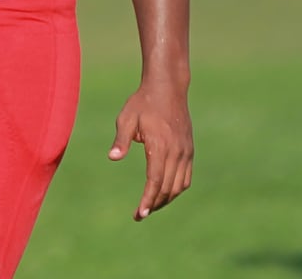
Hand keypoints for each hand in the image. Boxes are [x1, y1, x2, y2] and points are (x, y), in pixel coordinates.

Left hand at [108, 82, 192, 221]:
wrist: (167, 88)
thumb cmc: (143, 102)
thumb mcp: (127, 117)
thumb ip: (121, 139)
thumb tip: (112, 158)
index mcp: (159, 145)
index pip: (155, 180)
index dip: (147, 199)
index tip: (140, 214)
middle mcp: (175, 151)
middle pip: (167, 187)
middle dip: (154, 204)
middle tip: (140, 214)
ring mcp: (185, 151)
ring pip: (179, 185)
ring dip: (166, 199)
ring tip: (151, 206)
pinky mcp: (189, 149)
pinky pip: (186, 177)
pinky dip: (176, 189)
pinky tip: (166, 192)